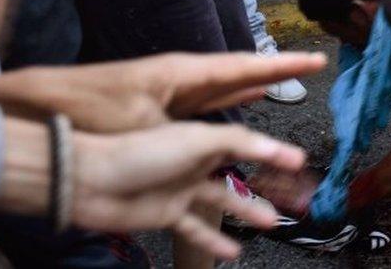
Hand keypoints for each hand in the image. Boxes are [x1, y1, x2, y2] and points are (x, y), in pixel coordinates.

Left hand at [0, 52, 327, 132]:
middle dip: (278, 68)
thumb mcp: (145, 123)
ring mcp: (177, 89)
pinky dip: (235, 99)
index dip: (283, 65)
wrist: (54, 106)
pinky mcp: (166, 105)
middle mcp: (187, 76)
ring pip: (229, 84)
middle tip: (313, 62)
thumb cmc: (97, 110)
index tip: (314, 58)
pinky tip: (247, 102)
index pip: (246, 66)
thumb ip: (185, 129)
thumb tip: (217, 141)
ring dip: (259, 83)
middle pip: (243, 70)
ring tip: (288, 79)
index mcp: (186, 72)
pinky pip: (211, 100)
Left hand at [73, 122, 306, 259]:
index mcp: (205, 138)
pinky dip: (213, 242)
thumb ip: (238, 143)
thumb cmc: (140, 152)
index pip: (248, 143)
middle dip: (268, 182)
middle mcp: (196, 162)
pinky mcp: (167, 215)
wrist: (91, 182)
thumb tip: (276, 149)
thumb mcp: (197, 140)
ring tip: (273, 222)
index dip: (274, 151)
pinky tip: (232, 252)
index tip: (299, 161)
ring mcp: (182, 190)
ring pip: (223, 203)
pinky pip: (195, 230)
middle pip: (241, 173)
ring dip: (248, 212)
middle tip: (295, 193)